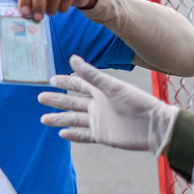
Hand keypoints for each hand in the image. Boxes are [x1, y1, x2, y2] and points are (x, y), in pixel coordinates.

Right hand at [38, 55, 179, 151]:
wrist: (153, 126)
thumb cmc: (137, 102)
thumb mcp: (112, 87)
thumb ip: (91, 75)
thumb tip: (72, 58)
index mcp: (101, 90)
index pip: (78, 84)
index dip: (65, 81)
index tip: (50, 79)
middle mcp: (97, 105)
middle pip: (72, 102)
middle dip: (57, 100)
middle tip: (40, 98)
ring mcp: (99, 120)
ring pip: (74, 119)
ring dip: (59, 119)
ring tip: (43, 119)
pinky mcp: (102, 135)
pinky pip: (84, 135)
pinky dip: (73, 135)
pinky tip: (61, 134)